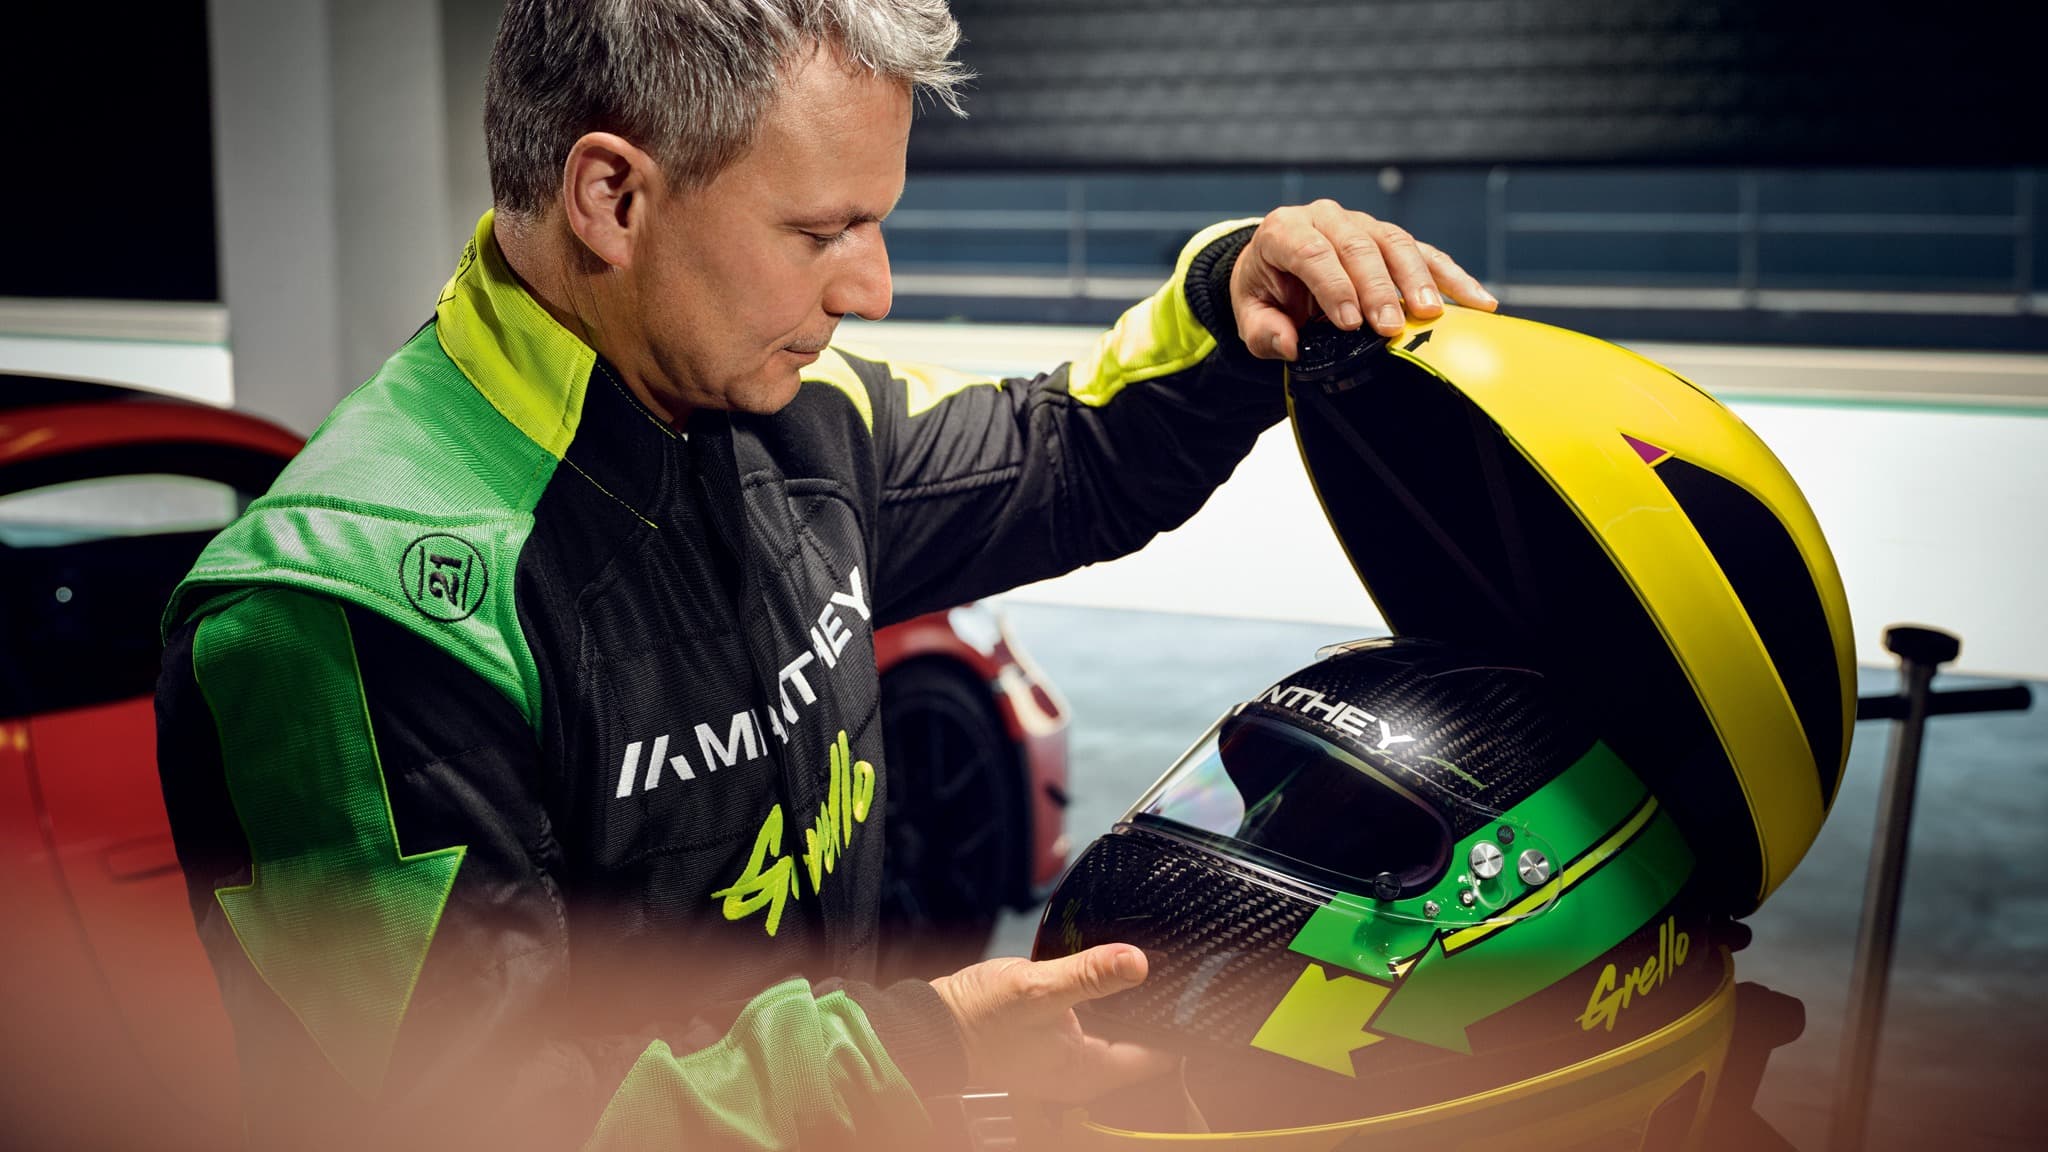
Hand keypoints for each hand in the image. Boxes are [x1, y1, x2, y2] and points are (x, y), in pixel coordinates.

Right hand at [931, 944, 1174, 1100]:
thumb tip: (1137, 961)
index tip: (1193, 991)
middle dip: (1156, 1008)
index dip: (1178, 1023)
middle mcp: (1084, 1070)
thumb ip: (1089, 974)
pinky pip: (1095, 1020)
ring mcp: (1069, 1055)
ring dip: (1130, 1002)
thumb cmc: (977, 1017)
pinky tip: (1105, 973)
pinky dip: (1104, 1000)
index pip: (1158, 1054)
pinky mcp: (1055, 1038)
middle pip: (1142, 1041)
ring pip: (1119, 1029)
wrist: (933, 1024)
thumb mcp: (1037, 988)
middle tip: (1176, 968)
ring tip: (1146, 966)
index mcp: (1089, 1070)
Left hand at [1230, 199, 1496, 359]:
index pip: (1312, 252)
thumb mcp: (1249, 314)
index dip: (1333, 286)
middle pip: (1358, 246)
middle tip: (1390, 327)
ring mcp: (1363, 224)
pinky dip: (1452, 277)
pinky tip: (1477, 301)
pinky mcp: (1391, 240)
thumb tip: (1288, 344)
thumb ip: (1263, 331)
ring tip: (1431, 313)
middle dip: (1377, 289)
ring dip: (1417, 279)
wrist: (1275, 269)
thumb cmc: (1265, 291)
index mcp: (1284, 230)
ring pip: (1396, 243)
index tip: (1348, 322)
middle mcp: (1326, 219)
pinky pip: (1426, 254)